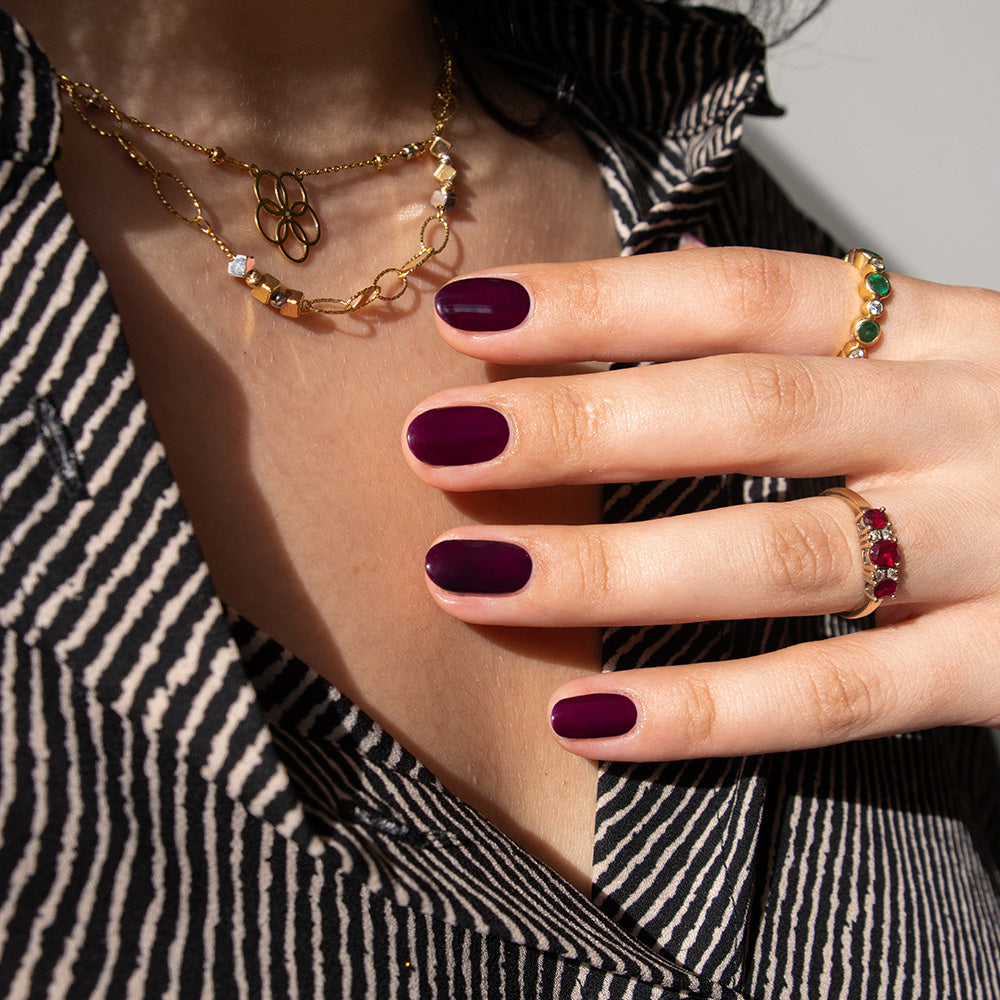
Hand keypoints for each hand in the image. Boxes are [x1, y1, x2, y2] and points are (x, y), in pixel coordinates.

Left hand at [402, 247, 999, 760]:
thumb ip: (814, 349)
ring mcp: (998, 546)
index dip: (600, 302)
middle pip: (743, 410)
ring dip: (607, 572)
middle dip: (578, 428)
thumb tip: (645, 311)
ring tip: (468, 582)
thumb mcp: (939, 365)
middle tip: (437, 447)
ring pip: (777, 555)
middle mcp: (966, 422)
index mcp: (937, 335)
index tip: (471, 315)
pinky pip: (839, 697)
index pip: (743, 294)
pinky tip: (590, 719)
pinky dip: (708, 714)